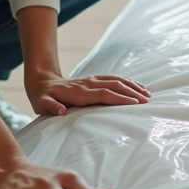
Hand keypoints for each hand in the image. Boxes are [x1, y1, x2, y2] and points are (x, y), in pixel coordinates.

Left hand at [26, 73, 150, 116]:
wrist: (43, 82)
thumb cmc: (44, 98)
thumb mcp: (42, 104)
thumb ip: (50, 107)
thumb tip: (61, 110)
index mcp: (79, 92)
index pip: (103, 94)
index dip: (119, 98)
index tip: (134, 103)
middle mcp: (89, 83)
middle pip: (115, 86)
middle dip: (132, 92)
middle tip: (147, 101)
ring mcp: (93, 80)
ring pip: (117, 80)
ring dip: (133, 86)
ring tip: (147, 94)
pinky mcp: (96, 79)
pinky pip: (115, 78)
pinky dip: (128, 82)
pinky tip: (138, 87)